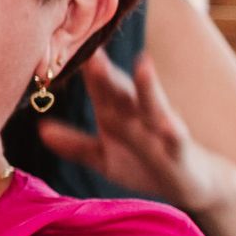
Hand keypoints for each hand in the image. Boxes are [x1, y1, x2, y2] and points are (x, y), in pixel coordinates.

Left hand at [37, 50, 227, 212]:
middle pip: (121, 90)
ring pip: (154, 104)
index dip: (82, 71)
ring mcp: (162, 131)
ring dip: (148, 85)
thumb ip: (75, 144)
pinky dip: (173, 130)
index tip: (61, 49)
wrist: (194, 186)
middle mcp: (139, 116)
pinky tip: (168, 122)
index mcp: (119, 115)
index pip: (98, 89)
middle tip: (91, 52)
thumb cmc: (146, 165)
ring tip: (143, 63)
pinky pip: (177, 139)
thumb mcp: (105, 158)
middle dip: (106, 72)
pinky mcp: (181, 150)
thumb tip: (41, 130)